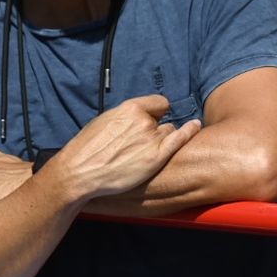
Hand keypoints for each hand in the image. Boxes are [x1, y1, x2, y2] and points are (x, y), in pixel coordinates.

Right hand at [41, 95, 200, 204]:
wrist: (79, 172)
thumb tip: (138, 116)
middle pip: (162, 121)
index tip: (155, 117)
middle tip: (138, 144)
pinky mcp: (157, 157)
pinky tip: (196, 126)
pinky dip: (189, 131)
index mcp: (130, 108)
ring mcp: (152, 139)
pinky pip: (180, 139)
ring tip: (142, 152)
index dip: (157, 111)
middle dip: (155, 129)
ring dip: (162, 139)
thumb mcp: (105, 121)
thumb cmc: (87, 149)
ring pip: (168, 133)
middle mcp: (144, 121)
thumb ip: (125, 116)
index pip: (158, 103)